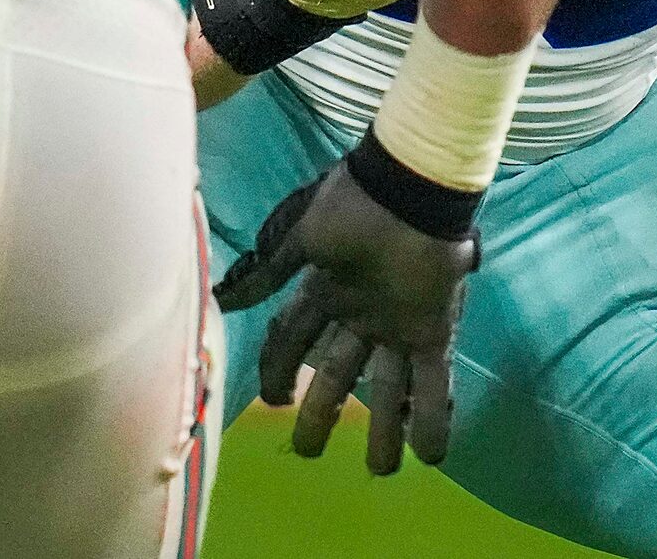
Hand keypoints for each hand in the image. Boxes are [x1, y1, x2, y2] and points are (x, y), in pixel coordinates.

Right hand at [215, 143, 478, 473]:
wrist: (407, 187)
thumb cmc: (352, 205)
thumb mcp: (302, 237)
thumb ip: (268, 272)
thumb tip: (223, 299)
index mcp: (325, 292)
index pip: (294, 341)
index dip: (279, 371)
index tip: (274, 399)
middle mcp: (359, 316)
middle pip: (336, 376)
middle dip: (322, 414)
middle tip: (308, 451)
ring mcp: (396, 325)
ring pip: (386, 389)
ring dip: (382, 431)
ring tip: (381, 470)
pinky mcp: (432, 329)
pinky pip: (433, 381)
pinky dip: (432, 418)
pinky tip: (430, 455)